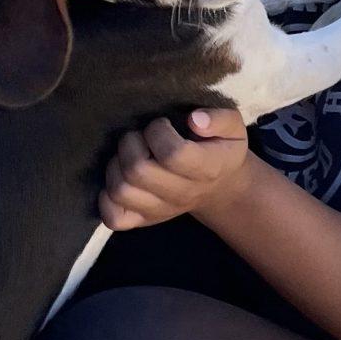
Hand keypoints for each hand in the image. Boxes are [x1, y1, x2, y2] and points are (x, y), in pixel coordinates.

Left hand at [99, 107, 250, 231]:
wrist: (220, 188)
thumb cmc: (221, 150)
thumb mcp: (234, 129)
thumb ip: (220, 119)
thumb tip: (194, 120)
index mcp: (206, 169)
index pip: (172, 154)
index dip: (158, 132)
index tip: (162, 123)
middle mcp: (182, 194)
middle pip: (138, 171)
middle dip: (132, 143)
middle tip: (141, 136)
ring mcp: (160, 211)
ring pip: (121, 191)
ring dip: (116, 164)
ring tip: (129, 154)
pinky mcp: (144, 220)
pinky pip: (114, 218)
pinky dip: (106, 198)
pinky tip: (120, 178)